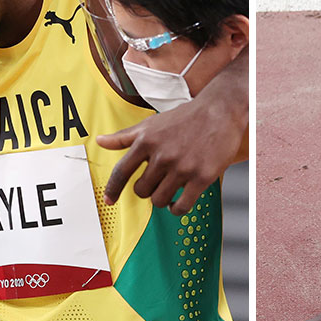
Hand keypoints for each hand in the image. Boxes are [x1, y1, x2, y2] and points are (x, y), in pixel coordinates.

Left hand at [97, 47, 247, 213]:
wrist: (219, 111)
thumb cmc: (185, 117)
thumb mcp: (151, 123)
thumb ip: (125, 136)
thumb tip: (100, 141)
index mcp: (147, 141)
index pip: (122, 172)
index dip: (113, 189)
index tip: (109, 200)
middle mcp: (162, 156)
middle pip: (141, 190)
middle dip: (146, 190)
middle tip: (156, 184)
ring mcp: (182, 168)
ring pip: (160, 200)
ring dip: (162, 200)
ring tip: (169, 191)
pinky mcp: (201, 177)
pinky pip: (182, 205)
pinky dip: (177, 209)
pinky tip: (178, 203)